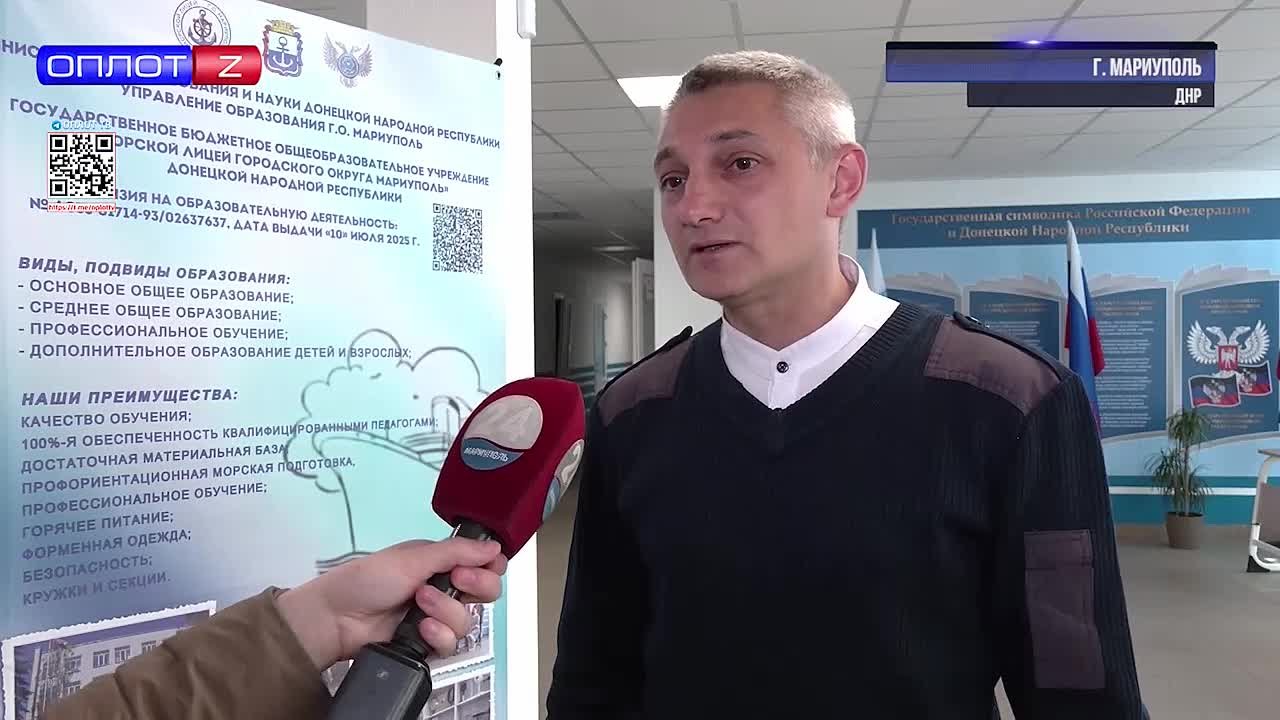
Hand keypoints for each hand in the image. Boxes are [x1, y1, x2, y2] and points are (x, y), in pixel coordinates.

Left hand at [276, 537, 507, 669]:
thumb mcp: (413, 557)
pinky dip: (438, 636)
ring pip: (468, 620)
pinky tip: (422, 628)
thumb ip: (456, 551)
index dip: (490, 566)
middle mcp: (443, 588)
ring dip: (446, 610)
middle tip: (456, 580)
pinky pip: (451, 644)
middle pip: (485, 593)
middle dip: (476, 586)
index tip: (481, 565)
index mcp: (441, 562)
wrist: (337, 618)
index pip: (484, 564)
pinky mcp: (428, 642)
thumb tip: (494, 546)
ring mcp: (436, 616)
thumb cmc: (366, 580)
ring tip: (420, 604)